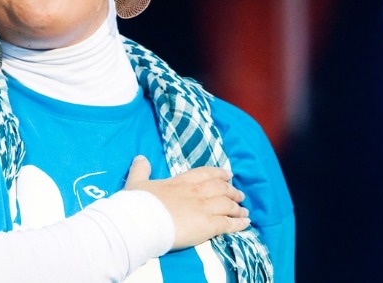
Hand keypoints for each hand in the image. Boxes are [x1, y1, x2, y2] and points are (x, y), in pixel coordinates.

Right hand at [124, 155, 249, 249]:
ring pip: (227, 205)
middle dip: (231, 190)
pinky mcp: (208, 225)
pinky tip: (246, 224)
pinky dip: (239, 223)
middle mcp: (195, 192)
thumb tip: (140, 158)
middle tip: (239, 194)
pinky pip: (229, 223)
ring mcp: (203, 208)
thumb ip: (140, 170)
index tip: (228, 174)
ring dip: (238, 208)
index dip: (218, 173)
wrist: (142, 221)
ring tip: (244, 210)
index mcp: (180, 182)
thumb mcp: (136, 183)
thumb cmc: (138, 204)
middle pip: (220, 188)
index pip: (204, 173)